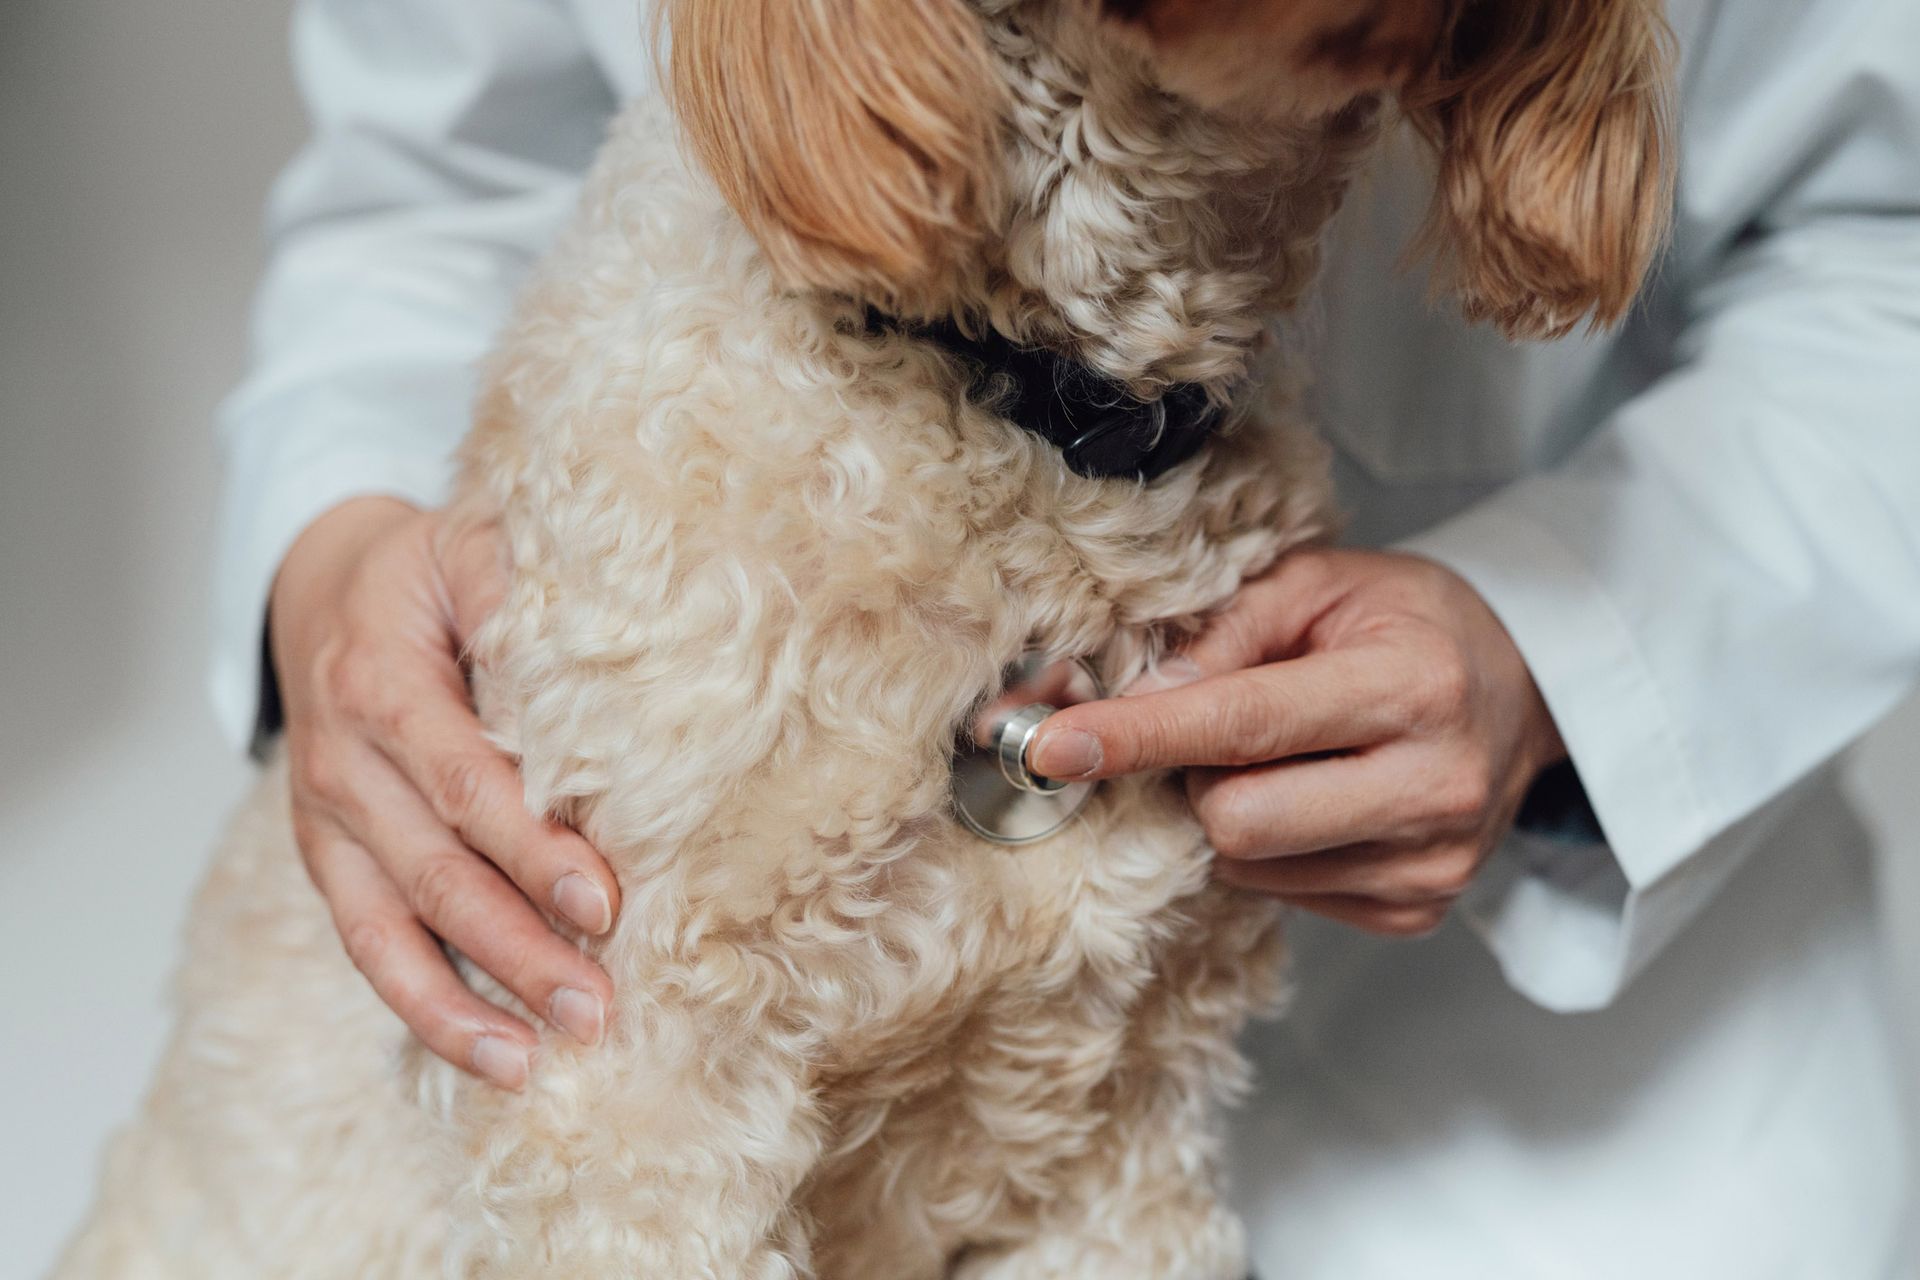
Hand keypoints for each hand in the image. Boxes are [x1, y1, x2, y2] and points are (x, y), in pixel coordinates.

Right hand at [270, 497, 619, 1087]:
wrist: (321, 591)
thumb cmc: (420, 577)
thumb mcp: (466, 551)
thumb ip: (519, 593)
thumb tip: (608, 645)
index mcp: (381, 685)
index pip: (463, 781)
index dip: (531, 846)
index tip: (603, 901)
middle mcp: (344, 765)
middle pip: (435, 872)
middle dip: (519, 947)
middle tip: (597, 1006)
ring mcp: (331, 825)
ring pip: (398, 929)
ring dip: (475, 1001)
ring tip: (550, 1055)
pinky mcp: (334, 865)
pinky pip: (373, 951)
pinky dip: (431, 1010)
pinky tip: (499, 1058)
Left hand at [1026, 549, 1565, 935]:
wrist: (1526, 689)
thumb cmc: (1408, 623)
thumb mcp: (1319, 586)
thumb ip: (1222, 635)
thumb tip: (1129, 701)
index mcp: (1411, 688)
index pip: (1243, 724)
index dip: (1137, 737)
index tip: (1051, 747)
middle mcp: (1432, 789)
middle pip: (1234, 820)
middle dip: (1200, 774)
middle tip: (1229, 725)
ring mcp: (1429, 866)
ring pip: (1249, 864)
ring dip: (1234, 808)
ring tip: (1292, 754)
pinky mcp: (1416, 912)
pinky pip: (1282, 893)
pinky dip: (1273, 845)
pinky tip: (1317, 797)